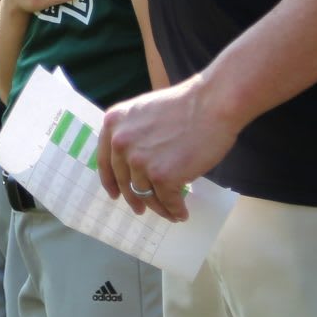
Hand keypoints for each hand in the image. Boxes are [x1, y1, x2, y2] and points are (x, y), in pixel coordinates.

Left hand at [97, 76, 247, 221]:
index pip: (105, 161)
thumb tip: (132, 160)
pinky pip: (167, 201)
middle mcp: (120, 143)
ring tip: (170, 212)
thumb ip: (132, 133)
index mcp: (113, 124)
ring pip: (145, 194)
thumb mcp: (143, 112)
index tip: (115, 194)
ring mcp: (140, 161)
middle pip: (124, 181)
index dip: (110, 181)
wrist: (210, 104)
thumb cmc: (185, 105)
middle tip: (140, 209)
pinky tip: (181, 213)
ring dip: (158, 207)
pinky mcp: (162, 176)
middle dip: (133, 199)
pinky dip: (175, 210)